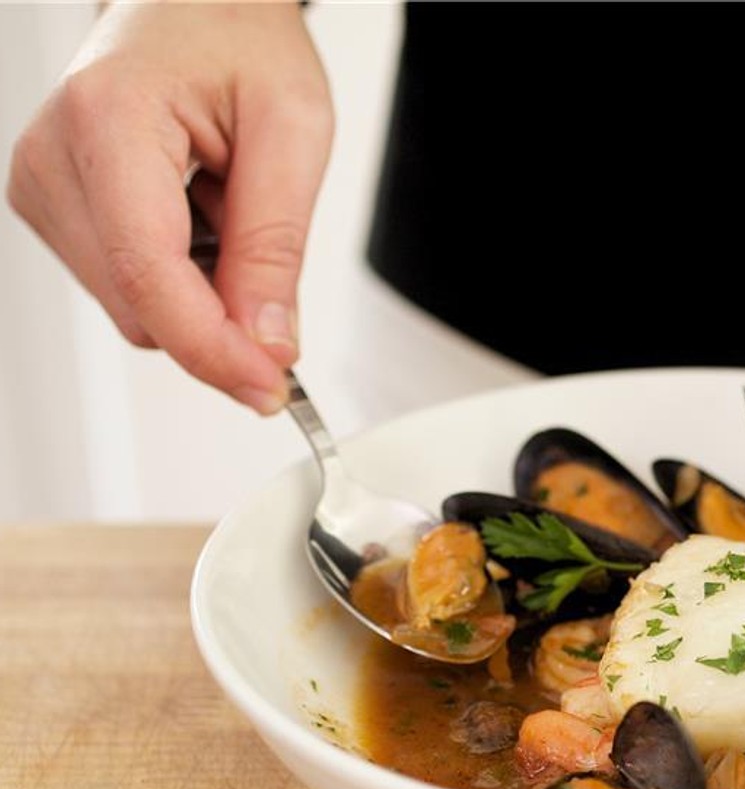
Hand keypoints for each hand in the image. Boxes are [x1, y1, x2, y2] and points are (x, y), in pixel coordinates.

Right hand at [6, 2, 331, 413]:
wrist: (197, 4)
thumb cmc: (241, 42)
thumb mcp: (293, 132)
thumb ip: (276, 246)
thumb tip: (267, 345)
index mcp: (106, 120)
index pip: (148, 273)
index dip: (213, 348)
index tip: (270, 387)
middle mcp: (52, 159)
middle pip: (142, 308)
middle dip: (221, 317)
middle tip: (267, 244)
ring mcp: (43, 189)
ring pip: (138, 311)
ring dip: (204, 290)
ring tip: (225, 205)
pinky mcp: (55, 212)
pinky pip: (132, 291)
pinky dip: (184, 277)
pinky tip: (198, 215)